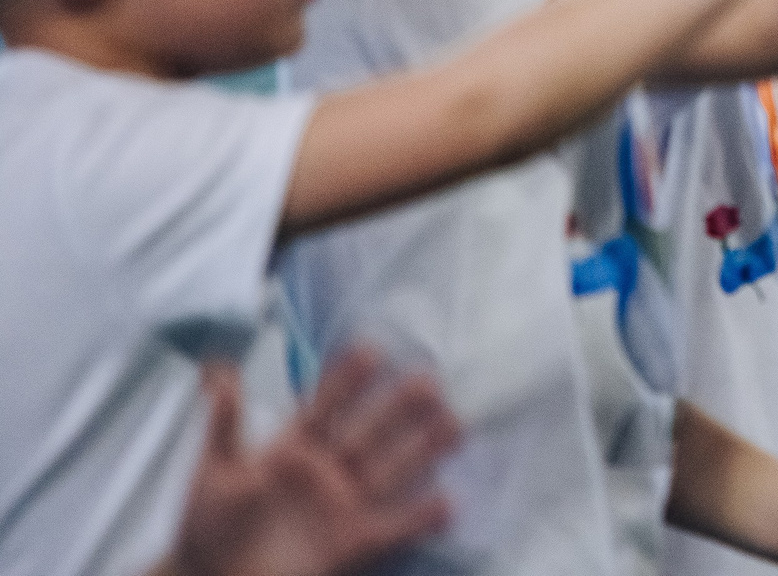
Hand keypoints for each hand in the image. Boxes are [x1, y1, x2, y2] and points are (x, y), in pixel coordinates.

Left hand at [167, 350, 456, 575]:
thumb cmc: (207, 529)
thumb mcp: (212, 473)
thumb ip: (224, 424)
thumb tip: (219, 368)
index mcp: (294, 449)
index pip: (326, 406)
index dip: (347, 380)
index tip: (373, 350)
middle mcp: (328, 471)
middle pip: (370, 432)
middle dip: (399, 407)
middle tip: (430, 380)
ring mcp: (344, 506)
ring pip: (392, 471)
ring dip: (424, 450)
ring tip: (456, 425)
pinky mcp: (354, 543)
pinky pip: (394, 528)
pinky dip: (421, 517)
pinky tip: (449, 503)